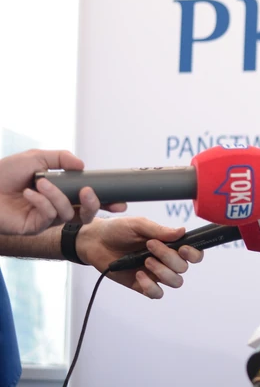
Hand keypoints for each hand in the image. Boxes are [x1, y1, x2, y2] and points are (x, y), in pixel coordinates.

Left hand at [0, 149, 126, 235]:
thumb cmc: (5, 173)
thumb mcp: (37, 158)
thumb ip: (61, 158)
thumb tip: (82, 165)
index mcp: (62, 192)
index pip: (88, 199)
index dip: (107, 201)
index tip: (121, 201)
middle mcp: (57, 206)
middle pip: (87, 214)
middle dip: (93, 204)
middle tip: (88, 192)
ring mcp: (47, 219)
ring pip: (70, 214)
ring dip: (57, 197)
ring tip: (41, 183)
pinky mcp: (36, 227)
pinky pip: (50, 217)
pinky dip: (42, 202)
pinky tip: (30, 192)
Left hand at [76, 217, 203, 298]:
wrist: (95, 241)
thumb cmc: (118, 229)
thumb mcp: (138, 225)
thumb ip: (160, 230)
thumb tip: (182, 231)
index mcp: (170, 244)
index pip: (194, 253)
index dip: (194, 254)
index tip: (183, 248)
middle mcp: (166, 260)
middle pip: (184, 268)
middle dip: (169, 258)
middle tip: (149, 246)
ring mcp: (155, 273)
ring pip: (175, 282)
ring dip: (162, 272)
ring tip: (144, 261)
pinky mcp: (142, 285)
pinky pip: (157, 293)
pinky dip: (150, 286)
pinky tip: (138, 275)